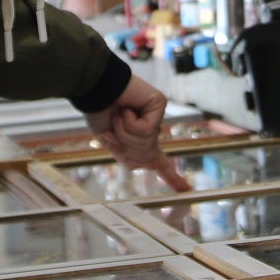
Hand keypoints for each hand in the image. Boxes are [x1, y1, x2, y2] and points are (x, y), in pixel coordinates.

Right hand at [86, 76, 189, 191]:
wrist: (93, 90)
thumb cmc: (98, 112)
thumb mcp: (111, 143)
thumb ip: (129, 156)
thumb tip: (149, 163)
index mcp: (140, 139)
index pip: (160, 162)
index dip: (172, 177)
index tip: (186, 190)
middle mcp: (152, 128)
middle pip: (145, 157)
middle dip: (125, 147)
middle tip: (112, 127)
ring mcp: (156, 116)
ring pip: (145, 144)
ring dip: (124, 133)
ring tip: (117, 115)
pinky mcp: (159, 104)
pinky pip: (145, 130)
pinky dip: (129, 123)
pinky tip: (125, 109)